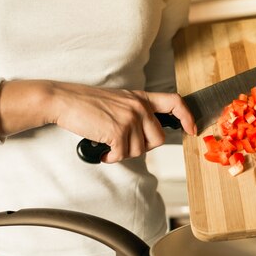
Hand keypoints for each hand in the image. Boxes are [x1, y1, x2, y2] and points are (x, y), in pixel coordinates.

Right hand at [0, 80, 196, 162]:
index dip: (187, 116)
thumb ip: (137, 112)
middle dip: (144, 147)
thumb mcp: (119, 101)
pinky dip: (111, 157)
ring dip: (123, 153)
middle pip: (158, 138)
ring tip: (108, 144)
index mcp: (141, 97)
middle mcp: (139, 106)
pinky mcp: (118, 131)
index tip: (191, 129)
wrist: (65, 100)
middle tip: (125, 145)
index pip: (174, 102)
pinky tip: (102, 150)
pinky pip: (122, 155)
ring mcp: (130, 118)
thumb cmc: (87, 103)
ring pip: (139, 150)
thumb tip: (147, 134)